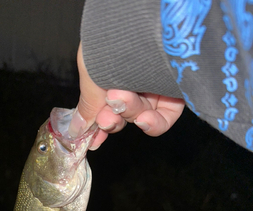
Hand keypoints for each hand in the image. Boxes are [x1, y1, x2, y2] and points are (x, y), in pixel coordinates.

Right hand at [69, 43, 184, 149]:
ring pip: (140, 114)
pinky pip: (165, 118)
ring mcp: (155, 85)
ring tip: (121, 99)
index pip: (105, 104)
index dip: (98, 124)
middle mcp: (134, 77)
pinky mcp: (176, 92)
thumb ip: (87, 106)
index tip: (91, 139)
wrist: (139, 29)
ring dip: (129, 113)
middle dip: (112, 119)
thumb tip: (76, 130)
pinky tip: (144, 119)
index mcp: (111, 71)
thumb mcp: (91, 75)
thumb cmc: (111, 45)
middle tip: (106, 119)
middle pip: (122, 113)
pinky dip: (153, 124)